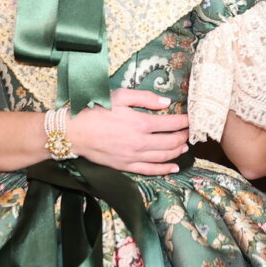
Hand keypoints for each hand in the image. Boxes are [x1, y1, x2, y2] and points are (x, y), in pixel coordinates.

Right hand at [68, 89, 189, 175]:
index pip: (171, 123)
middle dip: (184, 136)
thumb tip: (166, 102)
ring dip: (177, 151)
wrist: (74, 132)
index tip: (191, 118)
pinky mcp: (125, 166)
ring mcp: (133, 157)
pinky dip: (164, 170)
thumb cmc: (96, 110)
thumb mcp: (121, 96)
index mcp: (140, 123)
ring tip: (185, 146)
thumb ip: (145, 98)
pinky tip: (174, 168)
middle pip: (171, 142)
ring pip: (163, 157)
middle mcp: (140, 142)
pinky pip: (150, 170)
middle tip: (190, 132)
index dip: (184, 121)